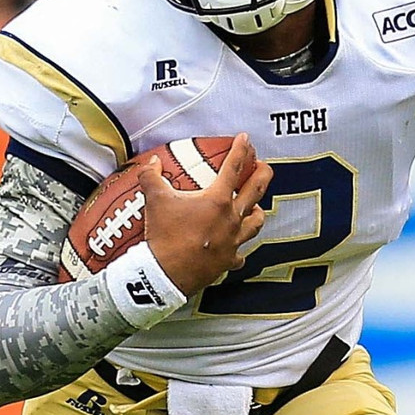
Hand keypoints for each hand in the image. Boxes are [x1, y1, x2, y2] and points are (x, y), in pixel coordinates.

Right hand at [139, 135, 271, 292]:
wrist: (165, 275)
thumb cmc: (163, 237)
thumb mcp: (154, 201)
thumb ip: (152, 177)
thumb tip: (152, 164)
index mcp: (216, 200)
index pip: (233, 167)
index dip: (241, 150)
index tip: (245, 139)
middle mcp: (231, 219)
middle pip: (256, 190)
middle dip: (263, 173)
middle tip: (262, 166)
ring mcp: (232, 241)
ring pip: (256, 223)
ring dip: (257, 211)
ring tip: (254, 207)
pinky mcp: (227, 261)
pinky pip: (239, 254)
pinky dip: (238, 249)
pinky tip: (235, 247)